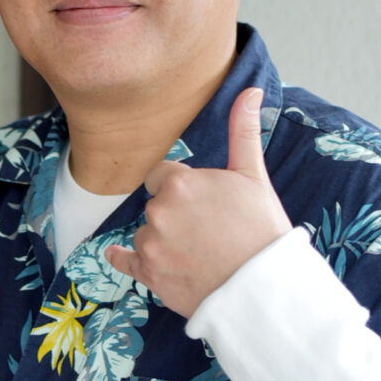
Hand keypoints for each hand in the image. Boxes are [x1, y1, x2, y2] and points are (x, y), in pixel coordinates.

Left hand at [103, 87, 291, 316]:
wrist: (264, 289)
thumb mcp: (254, 176)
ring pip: (146, 234)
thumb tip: (250, 90)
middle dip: (174, 215)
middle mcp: (158, 212)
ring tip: (197, 253)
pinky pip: (124, 261)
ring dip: (163, 241)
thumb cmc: (262, 230)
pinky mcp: (149, 275)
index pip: (161, 177)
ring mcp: (151, 245)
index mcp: (178, 183)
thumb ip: (243, 131)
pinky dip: (123, 259)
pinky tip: (117, 255)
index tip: (199, 202)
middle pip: (156, 206)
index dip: (180, 188)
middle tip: (206, 231)